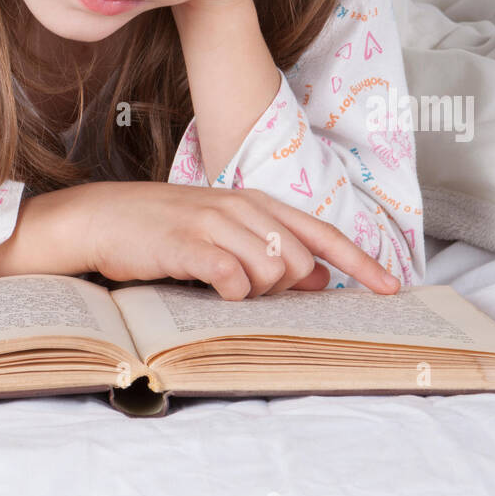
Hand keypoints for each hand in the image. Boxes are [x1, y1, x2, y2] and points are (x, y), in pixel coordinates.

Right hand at [80, 182, 400, 300]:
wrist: (102, 218)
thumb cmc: (163, 229)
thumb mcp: (222, 230)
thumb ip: (269, 248)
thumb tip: (317, 278)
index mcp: (255, 202)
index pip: (322, 233)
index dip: (360, 261)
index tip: (392, 288)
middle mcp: (242, 206)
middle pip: (300, 261)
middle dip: (286, 289)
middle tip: (246, 290)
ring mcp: (216, 222)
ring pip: (272, 271)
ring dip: (256, 293)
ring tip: (223, 287)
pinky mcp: (189, 244)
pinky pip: (234, 278)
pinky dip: (233, 293)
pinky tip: (214, 289)